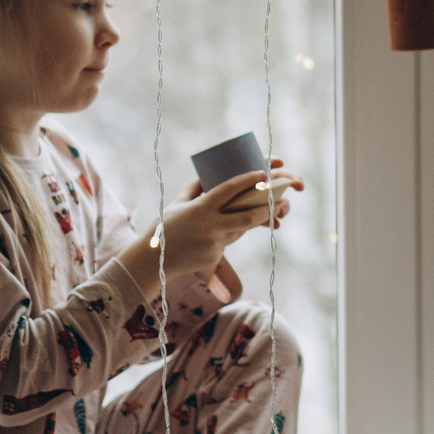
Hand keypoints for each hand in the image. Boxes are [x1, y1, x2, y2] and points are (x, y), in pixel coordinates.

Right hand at [155, 158, 300, 278]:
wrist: (154, 260)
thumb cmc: (164, 228)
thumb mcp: (178, 204)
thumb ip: (195, 189)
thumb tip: (208, 174)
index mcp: (201, 208)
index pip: (229, 190)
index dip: (248, 180)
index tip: (263, 172)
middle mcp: (210, 226)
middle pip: (247, 217)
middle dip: (266, 209)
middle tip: (280, 201)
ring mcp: (214, 243)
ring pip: (240, 230)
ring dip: (250, 221)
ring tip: (261, 212)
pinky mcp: (214, 257)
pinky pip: (228, 242)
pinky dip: (228, 235)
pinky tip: (218, 233)